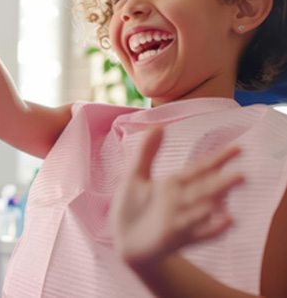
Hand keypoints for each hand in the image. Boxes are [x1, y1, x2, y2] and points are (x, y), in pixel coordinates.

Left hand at [110, 127, 243, 268]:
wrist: (124, 241)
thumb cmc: (132, 208)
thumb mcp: (136, 175)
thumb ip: (147, 152)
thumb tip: (159, 125)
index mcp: (174, 184)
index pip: (199, 169)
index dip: (217, 159)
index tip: (238, 149)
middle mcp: (181, 201)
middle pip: (204, 189)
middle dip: (221, 182)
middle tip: (242, 175)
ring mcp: (180, 220)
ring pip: (201, 209)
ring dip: (214, 202)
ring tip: (228, 193)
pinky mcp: (174, 238)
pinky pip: (197, 234)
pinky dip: (211, 228)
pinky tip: (226, 221)